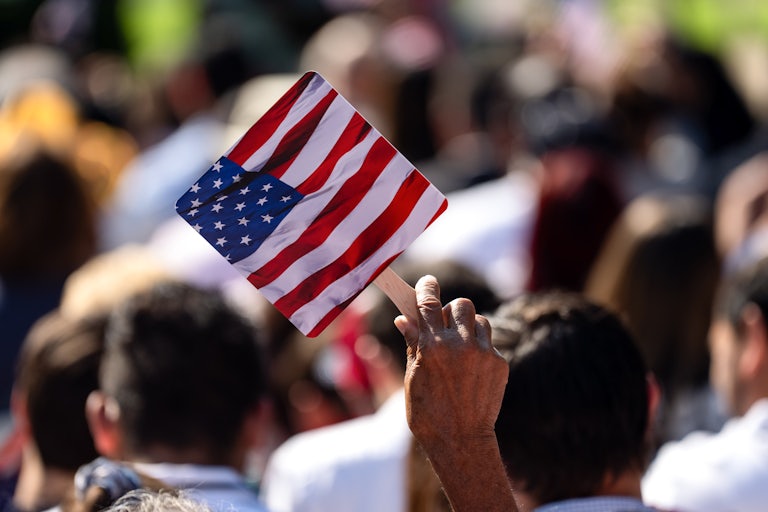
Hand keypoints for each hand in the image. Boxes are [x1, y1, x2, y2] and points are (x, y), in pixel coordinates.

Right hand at [396, 275, 508, 449]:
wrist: (461, 442)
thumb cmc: (428, 413)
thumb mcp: (412, 378)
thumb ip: (413, 345)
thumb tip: (405, 318)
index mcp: (432, 347)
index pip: (428, 302)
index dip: (427, 287)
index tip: (428, 282)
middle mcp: (459, 345)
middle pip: (461, 304)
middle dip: (451, 311)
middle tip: (444, 325)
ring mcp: (483, 354)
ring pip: (479, 320)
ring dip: (468, 328)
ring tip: (460, 348)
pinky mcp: (499, 364)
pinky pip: (490, 343)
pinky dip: (480, 350)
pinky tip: (472, 371)